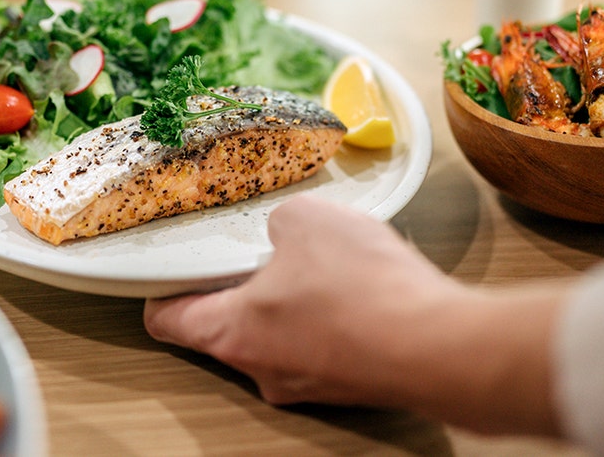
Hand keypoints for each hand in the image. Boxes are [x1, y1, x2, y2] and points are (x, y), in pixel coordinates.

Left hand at [144, 195, 565, 434]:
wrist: (440, 346)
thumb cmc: (364, 291)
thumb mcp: (306, 219)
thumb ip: (281, 221)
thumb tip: (288, 230)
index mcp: (230, 333)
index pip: (167, 320)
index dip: (164, 290)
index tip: (171, 270)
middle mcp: (261, 369)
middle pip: (227, 327)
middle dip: (244, 286)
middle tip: (265, 251)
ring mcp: (308, 385)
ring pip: (282, 336)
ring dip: (295, 300)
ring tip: (327, 265)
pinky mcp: (351, 383)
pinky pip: (328, 343)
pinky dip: (336, 316)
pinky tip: (362, 287)